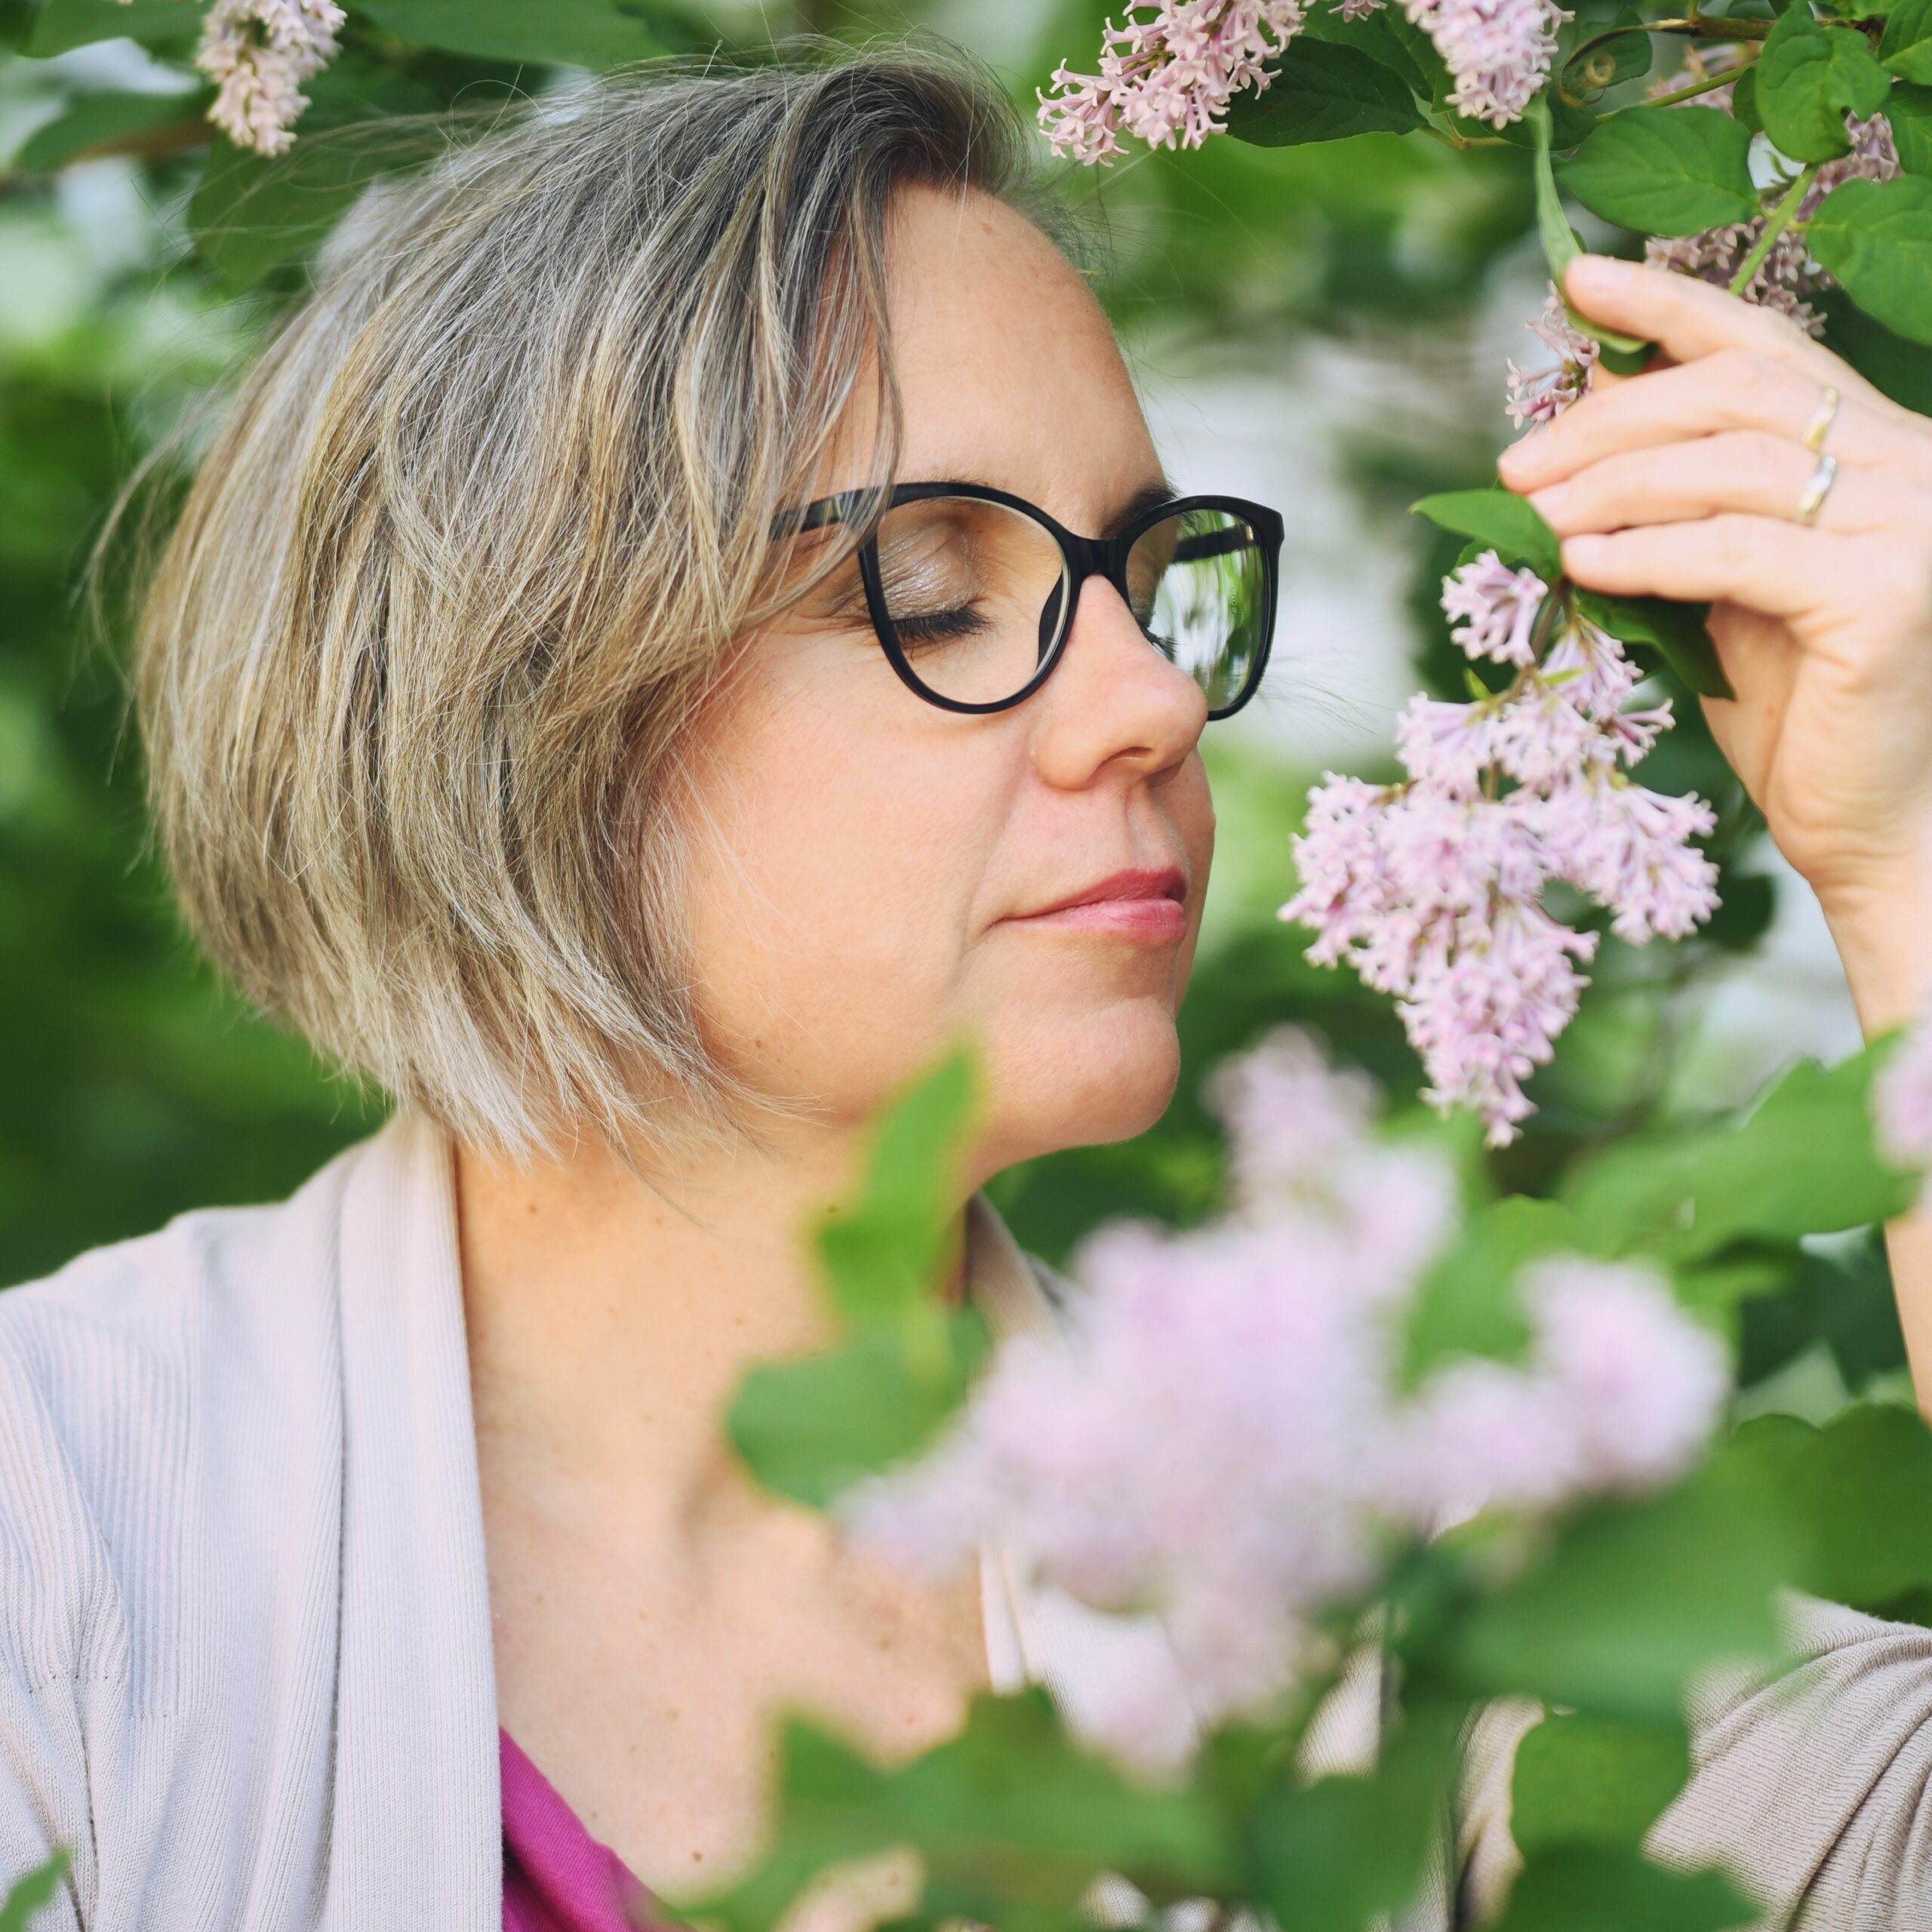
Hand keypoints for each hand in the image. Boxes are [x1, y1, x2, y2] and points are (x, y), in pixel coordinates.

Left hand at [1498, 255, 1931, 1025]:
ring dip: (1611, 483)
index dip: (1671, 307)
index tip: (1577, 283)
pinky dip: (1646, 552)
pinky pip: (1737, 553)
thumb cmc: (1795, 713)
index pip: (1767, 351)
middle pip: (1737, 396)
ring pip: (1731, 466)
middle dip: (1610, 416)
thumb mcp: (1724, 595)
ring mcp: (1912, 523)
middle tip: (1518, 463)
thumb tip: (1565, 471)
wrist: (1873, 823)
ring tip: (1532, 512)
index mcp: (1877, 448)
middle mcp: (1912, 462)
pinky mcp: (1889, 595)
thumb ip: (1681, 521)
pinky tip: (1580, 560)